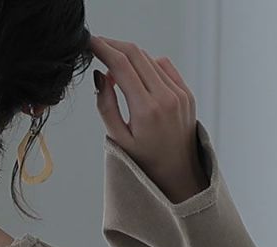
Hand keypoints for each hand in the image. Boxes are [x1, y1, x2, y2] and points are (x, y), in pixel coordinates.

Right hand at [90, 35, 208, 204]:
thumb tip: (101, 76)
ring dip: (130, 56)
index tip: (90, 42)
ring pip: (149, 58)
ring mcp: (179, 93)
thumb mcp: (118, 140)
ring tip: (114, 68)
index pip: (121, 66)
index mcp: (146, 110)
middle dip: (115, 46)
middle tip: (98, 46)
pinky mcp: (186, 92)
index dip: (104, 49)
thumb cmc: (143, 162)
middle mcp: (165, 97)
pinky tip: (137, 76)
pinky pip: (164, 66)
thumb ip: (106, 106)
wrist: (177, 174)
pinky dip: (147, 64)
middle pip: (136, 55)